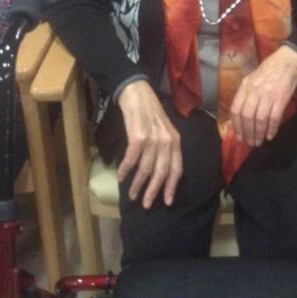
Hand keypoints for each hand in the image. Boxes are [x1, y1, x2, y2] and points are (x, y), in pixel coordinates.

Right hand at [117, 80, 181, 207]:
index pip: (177, 169)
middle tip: (146, 205)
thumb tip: (159, 172)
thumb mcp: (164, 130)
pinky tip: (120, 177)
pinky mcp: (138, 137)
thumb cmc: (149, 111)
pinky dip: (125, 170)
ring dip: (137, 184)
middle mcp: (167, 141)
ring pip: (145, 170)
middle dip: (153, 192)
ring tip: (131, 194)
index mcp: (175, 140)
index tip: (167, 202)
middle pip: (161, 173)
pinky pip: (131, 160)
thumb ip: (165, 148)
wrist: (137, 92)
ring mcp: (153, 139)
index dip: (171, 187)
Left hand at [230, 45, 296, 146]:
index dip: (236, 125)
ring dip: (258, 133)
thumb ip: (244, 96)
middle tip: (249, 142)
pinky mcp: (281, 98)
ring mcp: (268, 94)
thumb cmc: (268, 72)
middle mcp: (255, 90)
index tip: (238, 136)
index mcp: (245, 86)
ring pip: (259, 119)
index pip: (236, 109)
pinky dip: (271, 129)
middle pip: (247, 116)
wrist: (287, 62)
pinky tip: (270, 135)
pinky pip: (274, 117)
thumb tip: (237, 117)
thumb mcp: (252, 80)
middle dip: (247, 133)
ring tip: (258, 142)